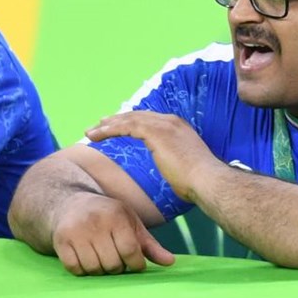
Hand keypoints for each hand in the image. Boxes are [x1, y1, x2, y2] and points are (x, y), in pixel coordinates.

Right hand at [51, 193, 174, 275]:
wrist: (70, 204)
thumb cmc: (107, 216)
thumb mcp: (130, 223)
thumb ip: (149, 244)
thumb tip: (170, 263)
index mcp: (117, 215)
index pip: (131, 251)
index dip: (135, 263)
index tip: (133, 262)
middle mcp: (96, 222)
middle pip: (112, 264)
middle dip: (117, 268)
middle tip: (115, 259)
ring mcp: (76, 231)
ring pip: (94, 269)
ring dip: (99, 270)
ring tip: (101, 259)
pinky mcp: (61, 240)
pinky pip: (75, 269)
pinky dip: (82, 270)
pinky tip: (85, 259)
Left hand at [85, 111, 218, 201]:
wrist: (207, 180)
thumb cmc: (198, 181)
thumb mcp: (183, 166)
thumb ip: (172, 161)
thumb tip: (168, 168)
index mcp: (178, 127)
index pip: (148, 119)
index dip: (129, 122)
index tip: (115, 126)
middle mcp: (171, 121)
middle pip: (136, 116)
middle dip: (115, 120)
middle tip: (98, 125)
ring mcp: (164, 125)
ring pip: (128, 119)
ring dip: (107, 125)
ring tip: (90, 132)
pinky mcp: (156, 132)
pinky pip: (126, 126)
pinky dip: (110, 130)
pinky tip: (97, 135)